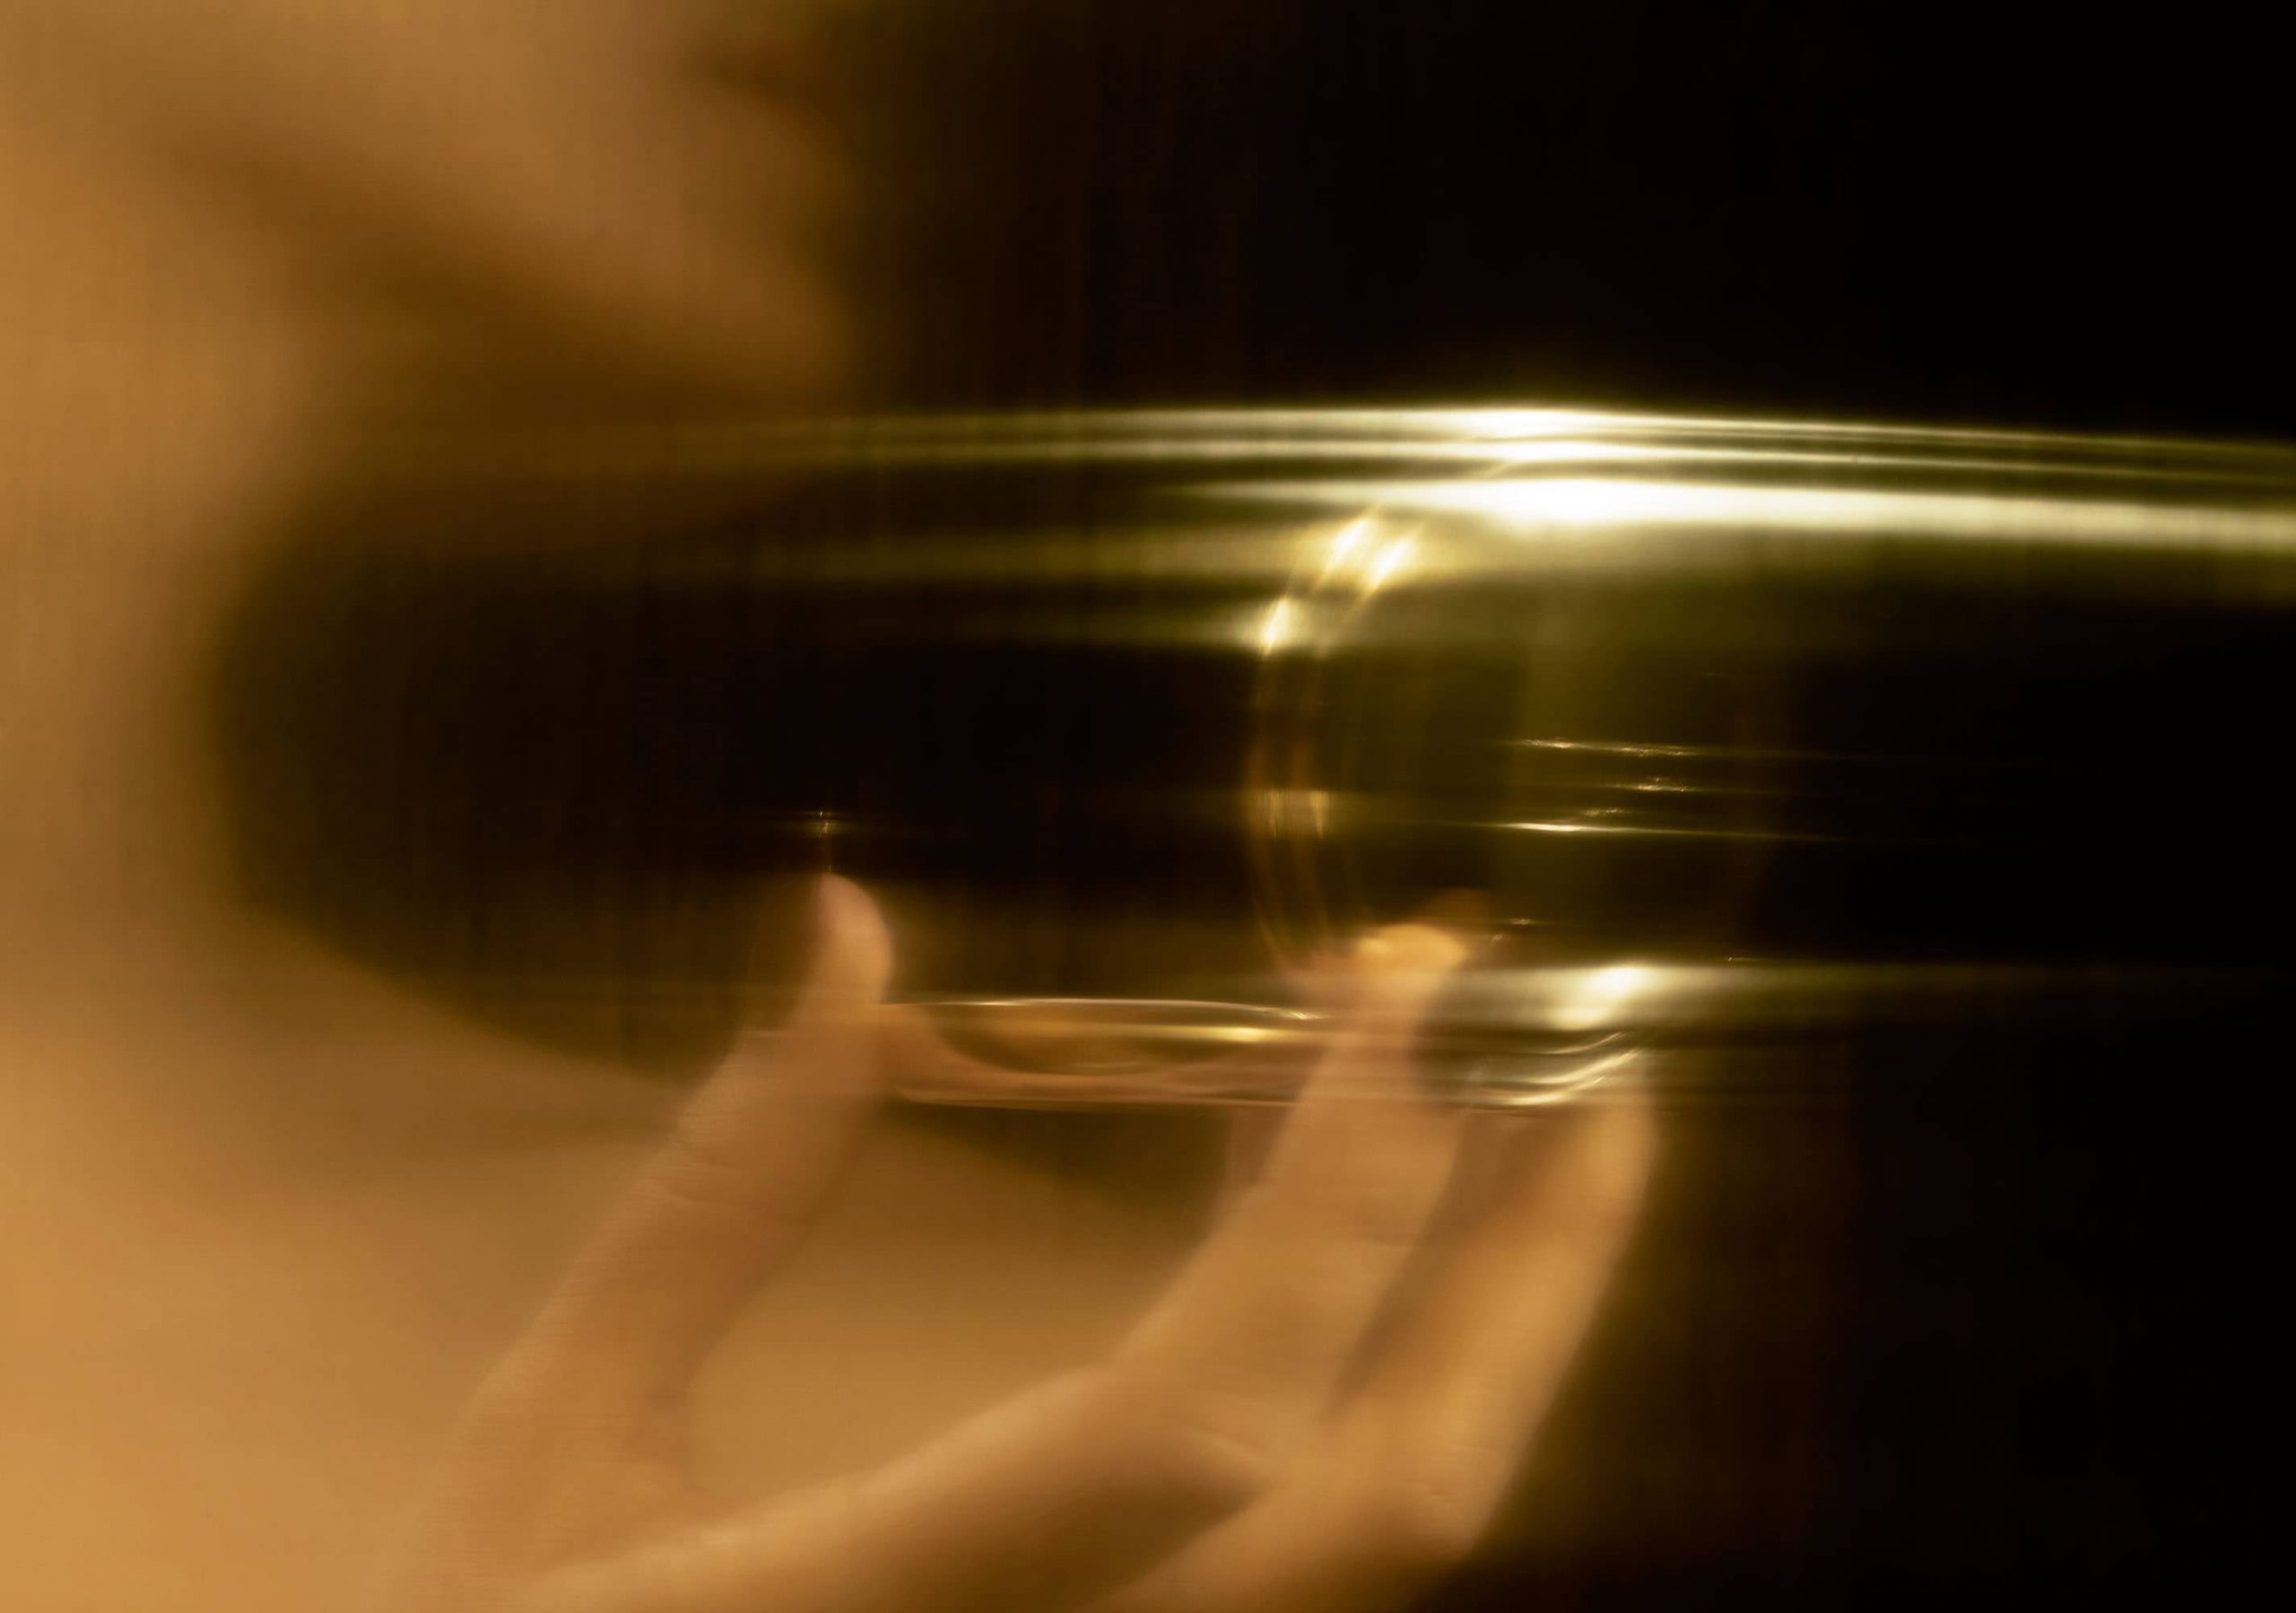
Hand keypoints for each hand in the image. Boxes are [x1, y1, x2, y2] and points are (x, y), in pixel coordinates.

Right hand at [373, 876, 1654, 1612]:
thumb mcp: (553, 1440)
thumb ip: (714, 1191)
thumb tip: (844, 925)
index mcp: (891, 1600)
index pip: (1203, 1409)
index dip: (1337, 1191)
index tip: (1399, 987)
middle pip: (1403, 1504)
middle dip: (1534, 1265)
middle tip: (1594, 1049)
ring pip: (1397, 1542)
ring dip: (1481, 1310)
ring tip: (1506, 1105)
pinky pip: (1314, 1537)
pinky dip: (1364, 1361)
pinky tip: (1318, 1221)